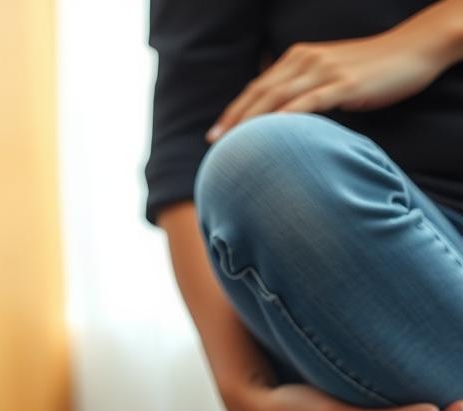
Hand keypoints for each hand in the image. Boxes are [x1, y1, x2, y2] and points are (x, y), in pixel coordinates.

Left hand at [208, 29, 447, 140]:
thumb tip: (281, 118)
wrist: (414, 49)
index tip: (215, 134)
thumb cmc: (371, 68)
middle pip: (260, 92)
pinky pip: (309, 102)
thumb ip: (305, 89)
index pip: (257, 87)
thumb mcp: (330, 74)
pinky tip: (271, 135)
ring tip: (234, 143)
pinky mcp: (345, 84)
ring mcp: (325, 71)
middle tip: (214, 142)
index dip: (234, 111)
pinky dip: (287, 117)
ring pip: (278, 97)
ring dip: (252, 122)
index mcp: (299, 58)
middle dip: (234, 118)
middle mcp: (306, 61)